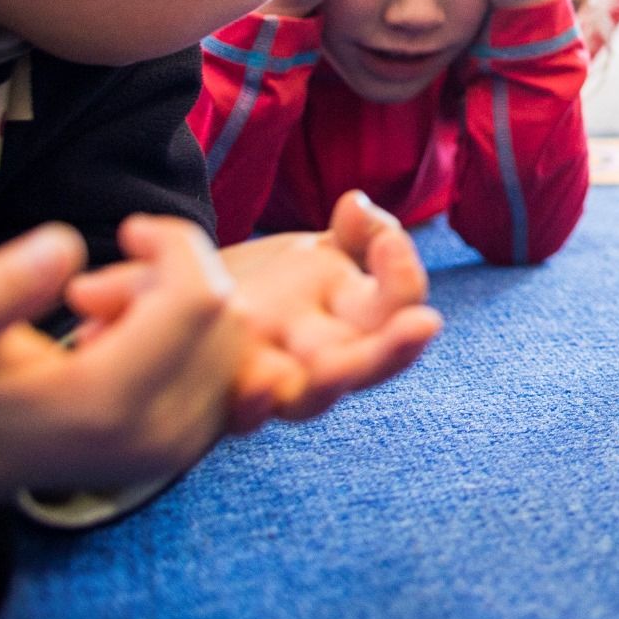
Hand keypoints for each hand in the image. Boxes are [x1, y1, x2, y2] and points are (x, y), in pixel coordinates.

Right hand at [0, 217, 245, 538]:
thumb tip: (67, 243)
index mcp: (106, 407)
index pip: (200, 299)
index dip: (177, 244)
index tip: (130, 230)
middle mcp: (161, 435)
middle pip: (225, 314)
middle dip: (178, 275)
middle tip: (102, 283)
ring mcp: (183, 446)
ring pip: (236, 337)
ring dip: (187, 304)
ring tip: (109, 314)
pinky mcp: (193, 444)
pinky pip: (232, 365)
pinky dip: (197, 336)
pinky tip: (135, 338)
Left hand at [204, 191, 441, 422]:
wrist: (196, 304)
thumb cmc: (274, 283)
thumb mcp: (319, 252)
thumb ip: (353, 233)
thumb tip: (355, 205)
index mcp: (357, 314)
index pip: (398, 303)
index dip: (402, 276)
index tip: (390, 243)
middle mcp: (326, 355)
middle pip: (371, 362)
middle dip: (396, 347)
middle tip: (422, 326)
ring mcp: (278, 379)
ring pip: (315, 396)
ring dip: (330, 383)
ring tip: (333, 365)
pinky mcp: (226, 395)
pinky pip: (244, 414)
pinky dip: (254, 405)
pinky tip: (256, 386)